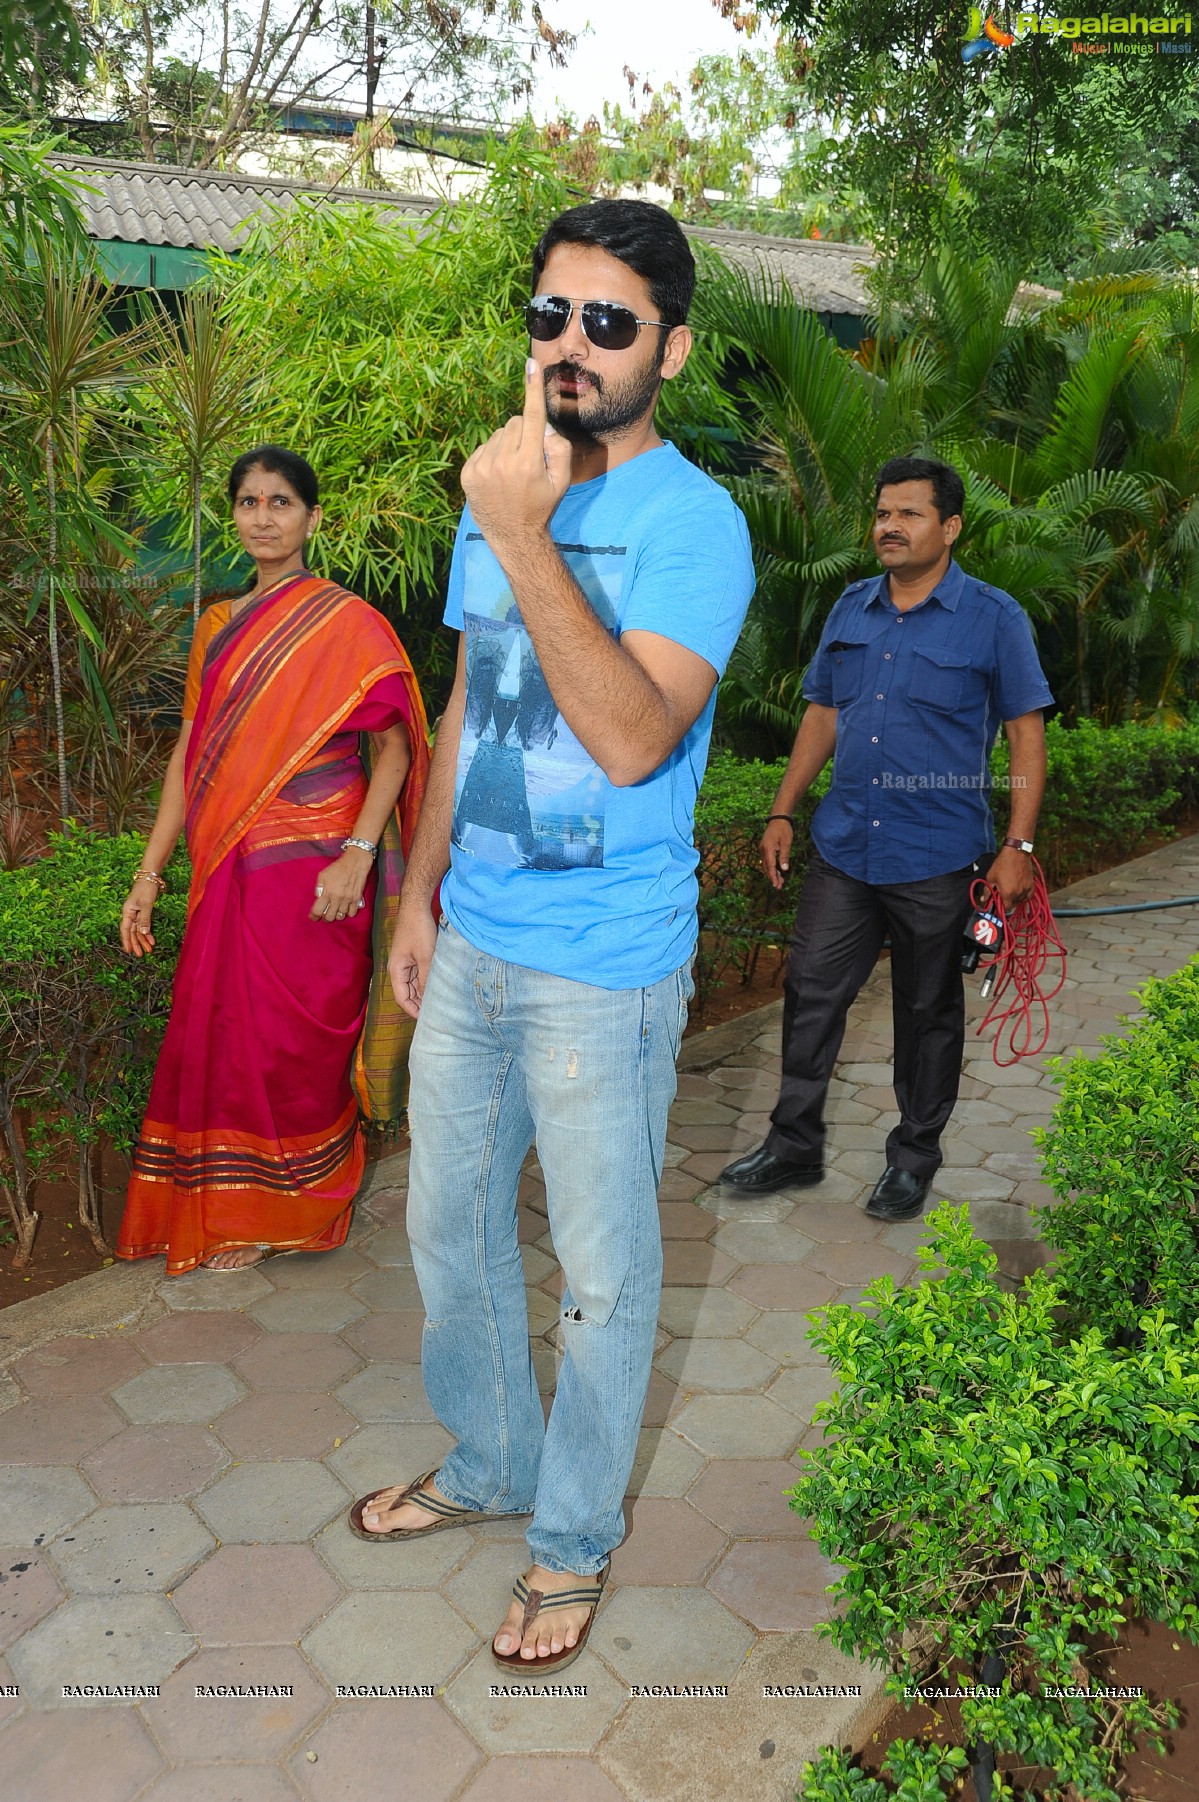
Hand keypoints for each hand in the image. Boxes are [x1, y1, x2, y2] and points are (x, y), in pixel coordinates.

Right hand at [120, 879, 157, 955]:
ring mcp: (136, 913)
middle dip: (136, 943)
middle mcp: (130, 914)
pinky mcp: (143, 912)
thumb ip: (145, 919)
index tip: (129, 951)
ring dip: (143, 939)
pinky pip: (143, 925)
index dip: (127, 941)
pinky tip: (152, 940)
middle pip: (132, 932)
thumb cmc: (146, 889)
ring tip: (149, 950)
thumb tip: (142, 933)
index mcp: (127, 912)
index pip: (126, 930)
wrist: (150, 877)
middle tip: (141, 955)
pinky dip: (148, 932)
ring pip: (138, 930)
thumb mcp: (146, 904)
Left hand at [310, 849, 371, 922]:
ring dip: (337, 915)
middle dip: (325, 918)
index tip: (313, 917)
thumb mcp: (323, 875)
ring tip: (335, 910)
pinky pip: (352, 913)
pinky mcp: (357, 899)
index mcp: (327, 892)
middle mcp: (337, 898)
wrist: (355, 862)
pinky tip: (345, 908)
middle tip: (325, 915)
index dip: (314, 916)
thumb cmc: (338, 867)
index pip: (318, 910)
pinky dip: (348, 913)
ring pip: (341, 916)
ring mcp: (348, 900)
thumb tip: (318, 897)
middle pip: (329, 917)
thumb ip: (319, 887)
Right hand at [388, 902, 437, 1017]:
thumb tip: (428, 998)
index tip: (427, 1019)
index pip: (402, 998)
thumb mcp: (425, 956)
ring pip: (414, 985)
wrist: (416, 907)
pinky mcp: (413, 957)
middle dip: (419, 1004)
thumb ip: (426, 979)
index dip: (413, 1010)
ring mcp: (406, 963)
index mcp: (396, 971)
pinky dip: (426, 983)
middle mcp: (398, 969)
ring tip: (438, 1003)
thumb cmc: (418, 930)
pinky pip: (419, 976)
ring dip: (423, 994)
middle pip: (407, 993)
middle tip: (436, 1013)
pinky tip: (438, 987)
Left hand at [460, 357, 571, 550]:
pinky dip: (492, 455)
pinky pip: (483, 447)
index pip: (533, 417)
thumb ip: (560, 449)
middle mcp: (503, 463)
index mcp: (529, 463)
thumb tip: (545, 427)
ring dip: (507, 445)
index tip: (531, 364)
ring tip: (512, 472)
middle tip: (529, 459)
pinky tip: (497, 476)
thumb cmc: (541, 506)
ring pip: (498, 434)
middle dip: (525, 433)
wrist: (513, 536)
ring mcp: (482, 468)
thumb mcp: (562, 481)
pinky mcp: (468, 473)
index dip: (532, 389)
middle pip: (515, 422)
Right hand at [761, 819, 793, 889]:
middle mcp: (763, 850)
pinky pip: (767, 861)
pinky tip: (777, 872)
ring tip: (780, 882)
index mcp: (768, 849)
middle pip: (766, 868)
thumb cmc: (783, 829)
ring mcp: (762, 849)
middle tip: (779, 887)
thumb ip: (784, 856)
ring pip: (766, 865)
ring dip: (772, 873)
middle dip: (772, 877)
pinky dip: (771, 868)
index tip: (776, 885)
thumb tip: (784, 869)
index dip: (773, 876)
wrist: (778, 819)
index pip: (770, 866)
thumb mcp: (786, 842)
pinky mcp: (764, 849)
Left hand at [985, 846, 1034, 909]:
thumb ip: (987, 891)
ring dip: (1015, 899)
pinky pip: (1029, 896)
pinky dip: (1024, 896)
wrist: (1016, 853)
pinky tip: (1019, 891)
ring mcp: (1026, 889)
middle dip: (1007, 902)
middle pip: (1013, 905)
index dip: (1001, 908)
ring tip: (1010, 890)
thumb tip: (984, 900)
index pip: (1006, 909)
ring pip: (1021, 901)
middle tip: (1002, 894)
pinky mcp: (1031, 884)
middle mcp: (1018, 894)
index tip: (998, 904)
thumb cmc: (1002, 864)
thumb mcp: (991, 877)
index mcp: (1008, 894)